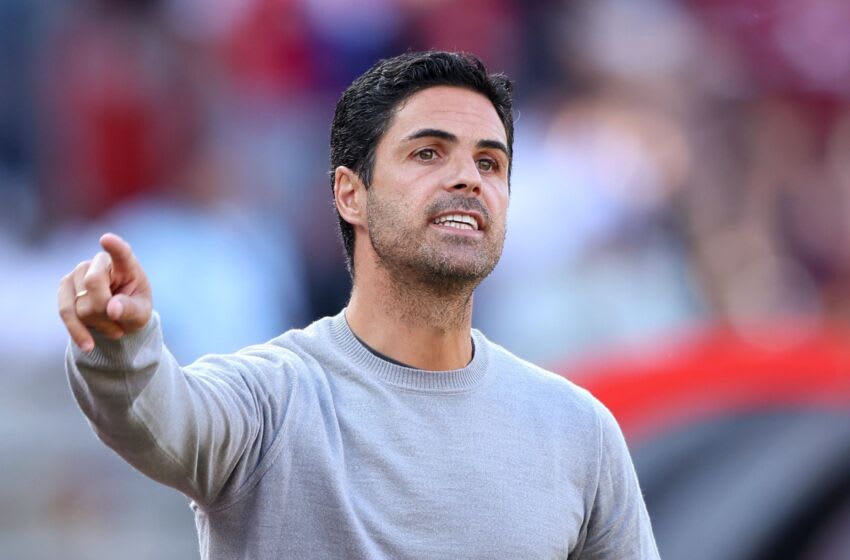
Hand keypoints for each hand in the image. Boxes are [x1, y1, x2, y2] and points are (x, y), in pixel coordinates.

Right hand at [58, 233, 152, 352]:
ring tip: (114, 328)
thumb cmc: (134, 310)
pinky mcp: (64, 287)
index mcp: (126, 264)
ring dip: (98, 323)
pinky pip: (65, 311)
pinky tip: (88, 345)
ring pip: (80, 304)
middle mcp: (99, 263)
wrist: (118, 320)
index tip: (106, 239)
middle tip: (120, 321)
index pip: (121, 253)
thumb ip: (131, 310)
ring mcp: (79, 272)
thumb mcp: (141, 313)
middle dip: (106, 310)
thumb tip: (112, 309)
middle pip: (94, 284)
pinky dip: (78, 331)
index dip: (114, 247)